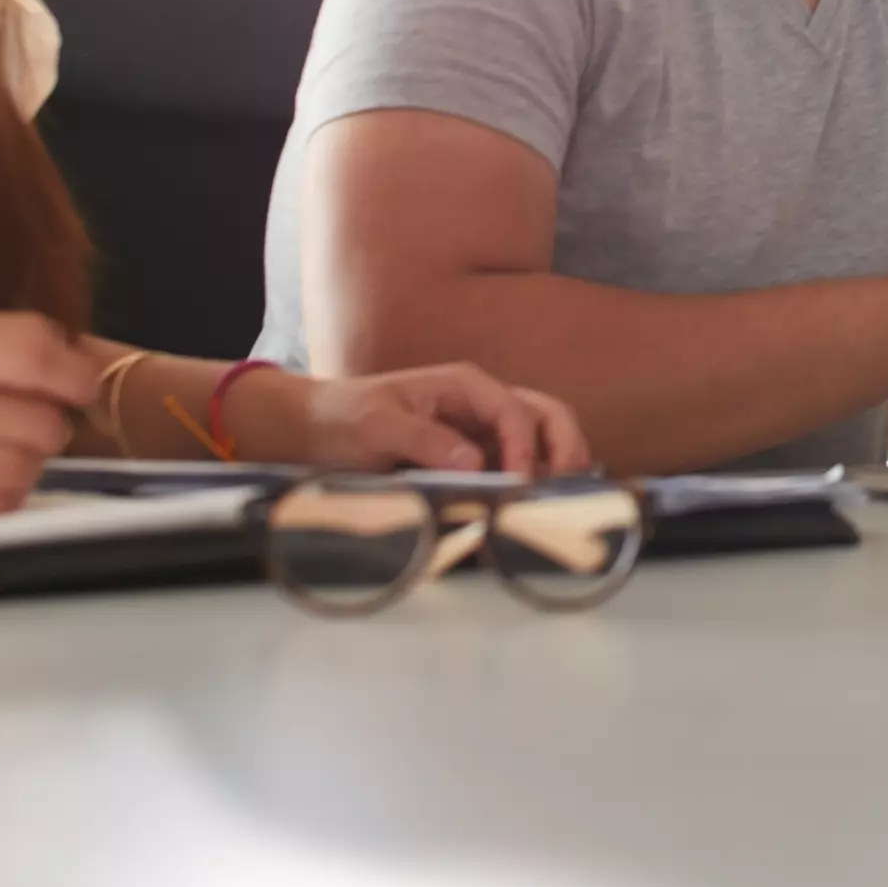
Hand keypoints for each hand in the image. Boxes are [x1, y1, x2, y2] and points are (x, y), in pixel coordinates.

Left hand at [273, 365, 593, 476]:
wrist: (320, 429)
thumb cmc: (346, 419)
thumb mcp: (377, 427)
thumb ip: (424, 440)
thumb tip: (475, 461)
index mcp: (464, 385)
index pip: (514, 409)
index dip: (525, 446)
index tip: (522, 482)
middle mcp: (482, 402)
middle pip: (546, 414)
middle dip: (565, 445)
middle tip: (567, 486)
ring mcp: (483, 428)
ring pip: (542, 435)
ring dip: (560, 460)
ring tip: (565, 496)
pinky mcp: (477, 453)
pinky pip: (520, 460)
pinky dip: (539, 476)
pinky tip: (540, 502)